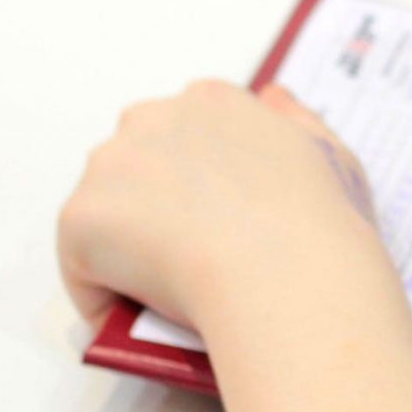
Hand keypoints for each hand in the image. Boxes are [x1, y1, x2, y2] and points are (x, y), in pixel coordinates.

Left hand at [60, 80, 411, 411]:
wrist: (287, 273)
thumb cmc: (318, 221)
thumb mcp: (330, 154)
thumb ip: (295, 121)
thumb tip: (272, 97)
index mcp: (212, 100)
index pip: (183, 134)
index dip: (197, 182)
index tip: (217, 219)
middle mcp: (152, 117)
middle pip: (134, 165)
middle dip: (152, 205)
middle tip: (190, 255)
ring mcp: (110, 165)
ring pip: (104, 212)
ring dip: (125, 246)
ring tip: (168, 287)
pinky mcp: (81, 217)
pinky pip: (81, 266)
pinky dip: (104, 294)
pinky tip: (140, 314)